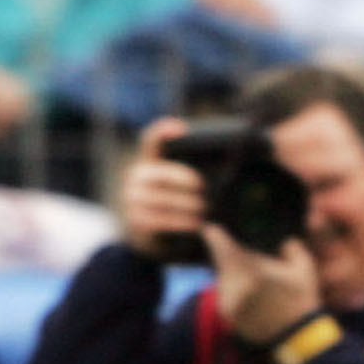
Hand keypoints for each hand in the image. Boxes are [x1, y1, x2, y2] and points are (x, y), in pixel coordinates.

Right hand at [120, 117, 207, 257]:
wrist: (150, 235)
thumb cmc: (173, 203)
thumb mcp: (178, 185)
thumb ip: (193, 172)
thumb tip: (230, 165)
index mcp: (149, 161)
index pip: (151, 139)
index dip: (163, 131)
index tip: (181, 128)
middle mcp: (136, 177)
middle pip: (161, 173)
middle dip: (184, 179)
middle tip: (203, 187)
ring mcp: (133, 199)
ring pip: (162, 199)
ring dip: (186, 205)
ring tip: (204, 210)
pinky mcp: (137, 221)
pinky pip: (160, 220)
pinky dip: (180, 223)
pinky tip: (195, 225)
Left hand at [208, 226, 321, 343]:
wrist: (297, 338)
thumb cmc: (302, 300)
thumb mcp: (304, 268)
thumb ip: (292, 248)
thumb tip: (284, 243)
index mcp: (250, 270)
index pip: (222, 247)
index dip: (213, 236)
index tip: (208, 229)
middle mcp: (233, 287)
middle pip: (225, 263)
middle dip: (237, 260)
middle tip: (261, 271)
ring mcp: (229, 303)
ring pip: (226, 280)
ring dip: (238, 278)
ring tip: (264, 290)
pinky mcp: (228, 317)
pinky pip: (228, 297)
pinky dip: (239, 295)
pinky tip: (259, 302)